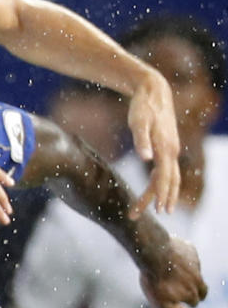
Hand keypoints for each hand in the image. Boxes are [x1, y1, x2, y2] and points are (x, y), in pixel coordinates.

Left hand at [127, 69, 180, 215]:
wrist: (153, 91)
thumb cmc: (143, 107)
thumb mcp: (138, 123)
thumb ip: (141, 141)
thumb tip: (145, 159)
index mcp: (165, 148)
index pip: (163, 177)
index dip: (160, 194)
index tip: (157, 210)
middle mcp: (171, 151)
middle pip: (167, 182)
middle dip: (157, 200)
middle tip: (135, 215)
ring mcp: (171, 149)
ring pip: (169, 178)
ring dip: (162, 194)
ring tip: (151, 209)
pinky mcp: (166, 147)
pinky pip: (166, 171)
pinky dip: (161, 183)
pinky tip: (153, 191)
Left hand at [140, 235, 206, 307]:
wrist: (153, 253)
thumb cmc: (155, 281)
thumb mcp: (162, 304)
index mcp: (192, 293)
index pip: (195, 302)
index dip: (187, 302)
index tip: (179, 300)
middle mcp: (198, 279)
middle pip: (201, 288)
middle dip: (194, 291)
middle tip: (182, 289)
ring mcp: (195, 263)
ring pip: (196, 272)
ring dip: (189, 275)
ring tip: (175, 274)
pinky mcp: (191, 250)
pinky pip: (190, 256)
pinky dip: (183, 259)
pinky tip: (171, 259)